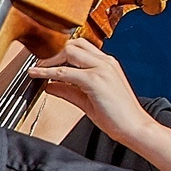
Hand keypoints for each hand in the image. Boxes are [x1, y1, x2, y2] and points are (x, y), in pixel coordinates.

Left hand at [24, 41, 146, 145]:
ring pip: (68, 52)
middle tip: (39, 63)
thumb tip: (50, 85)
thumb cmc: (118, 115)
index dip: (60, 51)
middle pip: (73, 44)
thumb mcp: (88, 99)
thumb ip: (68, 90)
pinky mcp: (95, 79)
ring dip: (49, 60)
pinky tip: (38, 75)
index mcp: (107, 64)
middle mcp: (105, 62)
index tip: (46, 59)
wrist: (134, 127)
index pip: (80, 47)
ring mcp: (101, 68)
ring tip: (36, 68)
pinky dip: (47, 72)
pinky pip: (65, 72)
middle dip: (53, 51)